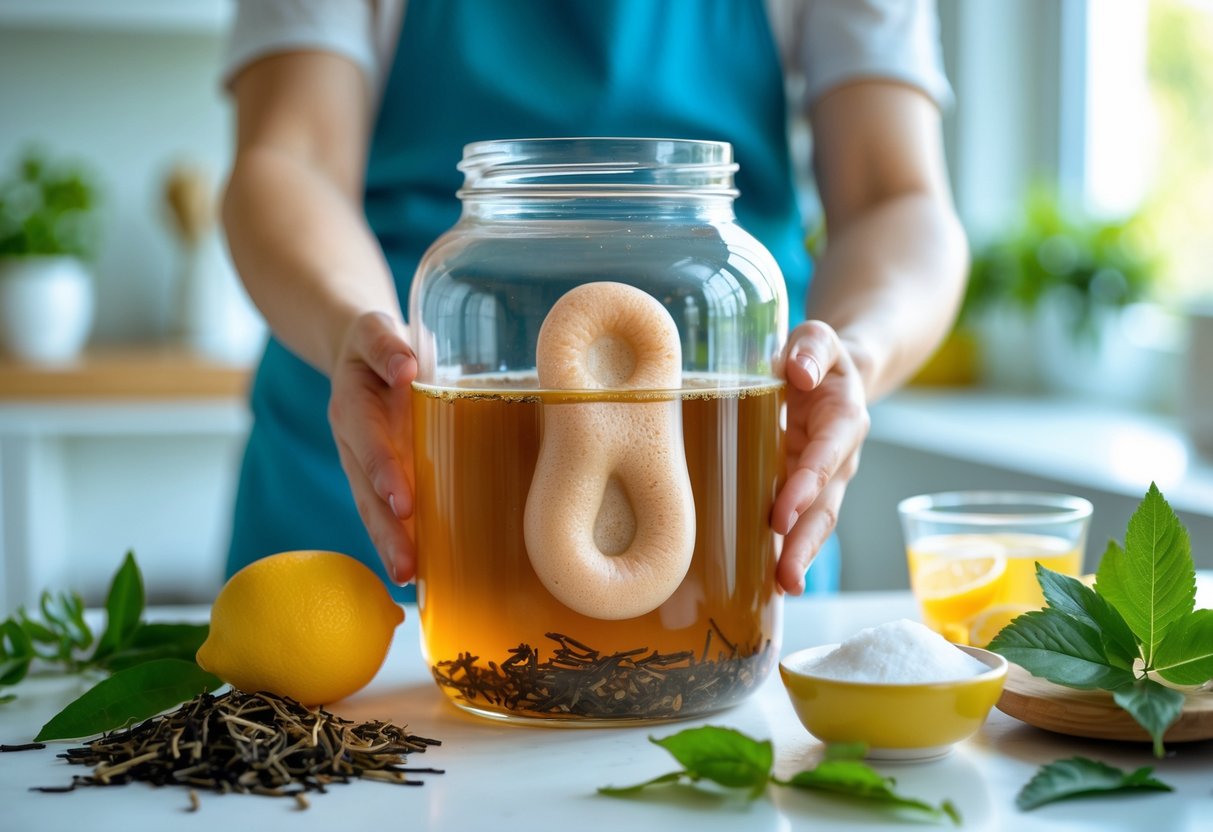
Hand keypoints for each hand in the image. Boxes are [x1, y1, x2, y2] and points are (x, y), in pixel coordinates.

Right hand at [327, 311, 417, 583]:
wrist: (356, 348)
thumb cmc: (376, 342)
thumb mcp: (376, 330)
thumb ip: (387, 345)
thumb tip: (407, 365)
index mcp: (352, 405)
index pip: (367, 442)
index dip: (383, 471)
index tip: (402, 502)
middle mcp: (352, 440)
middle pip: (365, 490)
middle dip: (385, 528)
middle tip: (406, 563)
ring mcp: (361, 462)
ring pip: (370, 508)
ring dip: (389, 543)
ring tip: (408, 577)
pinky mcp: (376, 474)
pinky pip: (382, 510)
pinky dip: (397, 539)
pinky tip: (417, 571)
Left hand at [771, 320, 870, 594]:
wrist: (833, 373)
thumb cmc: (818, 356)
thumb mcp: (818, 337)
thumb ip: (811, 346)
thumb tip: (798, 371)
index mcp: (843, 420)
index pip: (826, 456)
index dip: (806, 485)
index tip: (782, 513)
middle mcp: (839, 458)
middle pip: (827, 505)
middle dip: (806, 541)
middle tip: (786, 575)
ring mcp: (823, 480)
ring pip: (816, 524)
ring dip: (800, 556)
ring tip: (782, 587)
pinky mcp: (804, 492)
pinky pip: (797, 524)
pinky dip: (784, 551)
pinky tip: (766, 582)